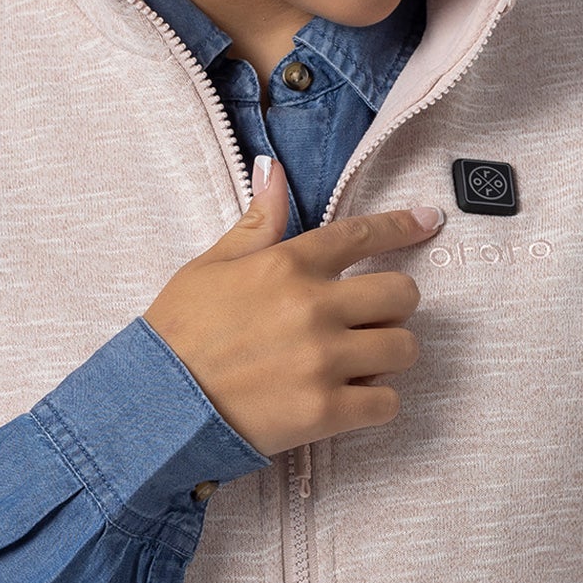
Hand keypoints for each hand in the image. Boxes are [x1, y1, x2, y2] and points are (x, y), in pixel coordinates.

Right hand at [143, 155, 442, 456]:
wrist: (154, 405)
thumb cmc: (178, 334)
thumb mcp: (209, 266)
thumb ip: (255, 224)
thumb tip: (274, 172)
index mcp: (287, 266)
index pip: (362, 234)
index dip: (403, 226)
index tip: (429, 222)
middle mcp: (313, 307)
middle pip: (401, 294)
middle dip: (394, 305)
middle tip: (370, 319)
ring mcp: (322, 360)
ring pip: (403, 348)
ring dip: (388, 355)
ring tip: (358, 363)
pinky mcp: (324, 411)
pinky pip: (387, 403)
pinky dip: (376, 403)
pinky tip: (350, 399)